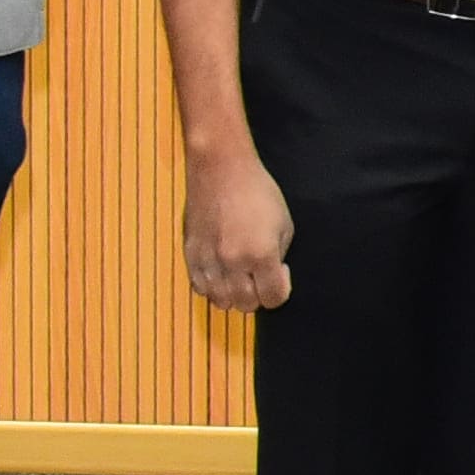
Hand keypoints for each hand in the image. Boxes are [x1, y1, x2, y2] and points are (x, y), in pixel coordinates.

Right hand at [184, 147, 293, 311]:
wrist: (220, 169)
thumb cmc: (258, 191)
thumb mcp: (284, 223)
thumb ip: (279, 256)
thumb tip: (272, 275)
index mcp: (261, 254)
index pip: (273, 298)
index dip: (281, 290)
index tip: (281, 272)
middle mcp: (232, 262)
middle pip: (246, 305)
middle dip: (258, 296)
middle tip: (260, 275)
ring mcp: (208, 259)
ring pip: (220, 301)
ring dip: (234, 295)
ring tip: (240, 275)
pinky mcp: (190, 253)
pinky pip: (200, 287)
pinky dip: (212, 287)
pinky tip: (222, 271)